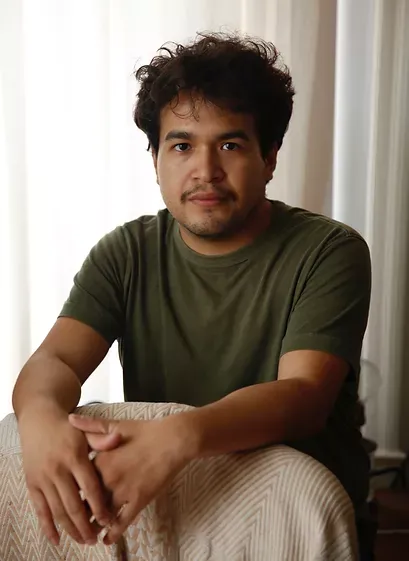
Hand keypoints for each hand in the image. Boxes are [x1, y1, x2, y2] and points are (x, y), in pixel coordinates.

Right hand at [18, 406, 120, 545]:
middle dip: (86, 525)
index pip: (90, 487)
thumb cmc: (67, 428)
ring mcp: (43, 478)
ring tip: (84, 540)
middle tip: (96, 539)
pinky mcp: (32, 483)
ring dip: (70, 529)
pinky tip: (57, 540)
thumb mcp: (85, 431)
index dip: (100, 506)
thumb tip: (118, 438)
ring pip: (57, 511)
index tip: (110, 520)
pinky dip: (48, 527)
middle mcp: (58, 469)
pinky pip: (39, 510)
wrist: (39, 420)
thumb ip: (102, 439)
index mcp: (74, 456)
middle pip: (73, 505)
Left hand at [68, 413, 194, 544]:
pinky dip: (113, 533)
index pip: (77, 482)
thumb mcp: (116, 425)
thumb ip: (91, 425)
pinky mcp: (139, 500)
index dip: (70, 492)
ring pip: (101, 516)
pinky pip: (122, 523)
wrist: (173, 439)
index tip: (65, 498)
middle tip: (74, 524)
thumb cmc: (146, 431)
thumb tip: (70, 417)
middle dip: (78, 515)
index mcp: (100, 459)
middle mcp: (108, 477)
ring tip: (88, 535)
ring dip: (93, 527)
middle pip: (85, 502)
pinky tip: (107, 540)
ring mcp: (124, 490)